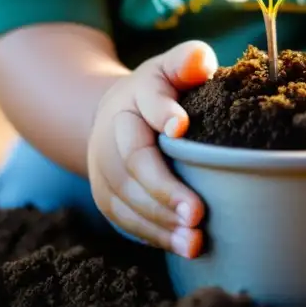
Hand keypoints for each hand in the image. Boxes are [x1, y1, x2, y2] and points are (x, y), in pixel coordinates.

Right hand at [87, 40, 215, 257]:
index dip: (163, 112)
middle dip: (164, 188)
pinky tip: (181, 246)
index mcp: (136, 94)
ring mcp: (104, 166)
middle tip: (197, 213)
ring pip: (126, 197)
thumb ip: (189, 59)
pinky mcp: (106, 195)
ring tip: (195, 240)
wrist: (117, 114)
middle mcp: (112, 131)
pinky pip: (125, 219)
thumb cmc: (161, 90)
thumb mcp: (173, 66)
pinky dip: (154, 234)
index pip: (147, 99)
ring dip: (161, 222)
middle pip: (133, 161)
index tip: (181, 128)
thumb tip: (201, 62)